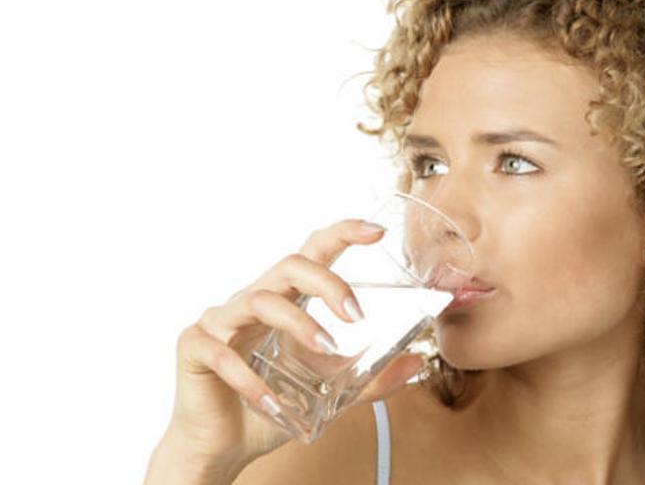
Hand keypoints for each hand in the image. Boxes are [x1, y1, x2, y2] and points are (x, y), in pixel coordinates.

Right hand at [146, 219, 426, 481]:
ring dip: (298, 325)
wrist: (224, 445)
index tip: (377, 231)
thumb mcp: (329, 391)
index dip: (343, 234)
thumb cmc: (272, 405)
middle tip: (356, 315)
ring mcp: (221, 320)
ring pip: (260, 300)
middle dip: (327, 282)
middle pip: (290, 265)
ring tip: (326, 350)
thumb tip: (416, 362)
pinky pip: (223, 353)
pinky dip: (251, 380)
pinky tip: (273, 404)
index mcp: (285, 300)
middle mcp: (253, 299)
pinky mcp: (194, 347)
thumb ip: (369, 377)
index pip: (313, 253)